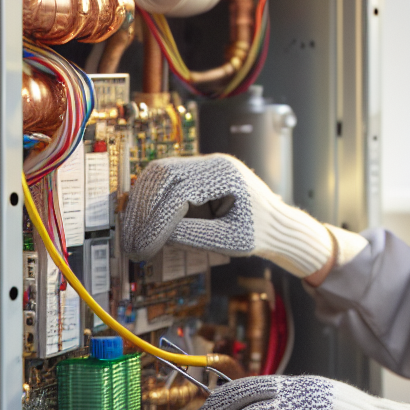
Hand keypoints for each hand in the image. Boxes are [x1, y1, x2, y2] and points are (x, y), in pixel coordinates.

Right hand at [121, 153, 266, 259]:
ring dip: (142, 203)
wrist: (276, 224)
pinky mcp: (196, 175)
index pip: (180, 191)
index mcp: (226, 175)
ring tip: (134, 235)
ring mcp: (204, 166)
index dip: (157, 220)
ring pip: (159, 174)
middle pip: (163, 174)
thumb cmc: (259, 233)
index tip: (144, 247)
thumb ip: (195, 236)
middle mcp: (213, 163)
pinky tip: (143, 224)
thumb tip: (157, 235)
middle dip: (143, 209)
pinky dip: (151, 200)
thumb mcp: (231, 240)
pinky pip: (165, 181)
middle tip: (133, 242)